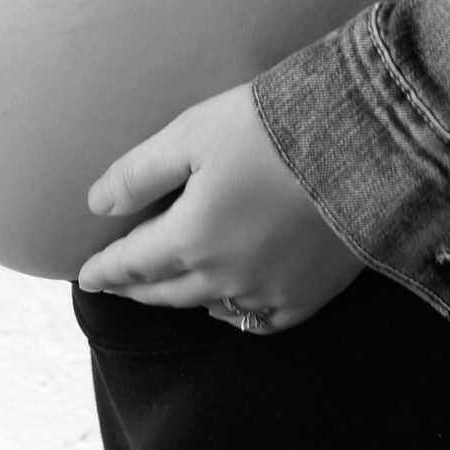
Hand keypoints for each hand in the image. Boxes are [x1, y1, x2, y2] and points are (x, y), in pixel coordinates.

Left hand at [77, 83, 364, 335]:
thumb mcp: (193, 132)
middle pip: (166, 293)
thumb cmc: (273, 127)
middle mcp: (225, 278)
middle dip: (137, 288)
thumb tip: (97, 204)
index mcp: (191, 239)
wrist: (364, 143)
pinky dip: (235, 315)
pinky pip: (259, 322)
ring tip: (169, 286)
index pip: (133, 263)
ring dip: (182, 299)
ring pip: (209, 309)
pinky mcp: (309, 297)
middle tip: (117, 284)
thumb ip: (140, 172)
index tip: (85, 276)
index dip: (105, 270)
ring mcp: (269, 293)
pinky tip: (228, 303)